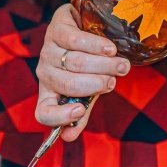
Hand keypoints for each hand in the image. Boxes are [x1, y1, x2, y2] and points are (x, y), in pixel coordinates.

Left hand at [35, 3, 129, 140]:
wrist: (86, 29)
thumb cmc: (88, 66)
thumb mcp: (88, 91)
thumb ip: (82, 111)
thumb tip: (69, 137)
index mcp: (50, 94)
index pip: (43, 113)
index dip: (59, 117)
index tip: (81, 110)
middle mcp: (45, 73)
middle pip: (69, 84)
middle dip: (98, 83)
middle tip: (116, 79)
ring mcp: (48, 50)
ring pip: (76, 62)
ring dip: (105, 65)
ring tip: (122, 65)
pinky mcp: (56, 28)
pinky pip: (76, 40)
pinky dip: (97, 46)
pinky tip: (111, 49)